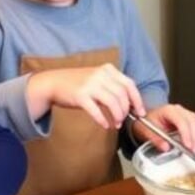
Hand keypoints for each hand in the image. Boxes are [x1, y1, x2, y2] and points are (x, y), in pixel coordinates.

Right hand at [28, 63, 145, 128]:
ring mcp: (90, 84)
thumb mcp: (98, 78)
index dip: (137, 100)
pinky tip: (104, 125)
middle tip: (123, 120)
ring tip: (115, 124)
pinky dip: (103, 120)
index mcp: (108, 69)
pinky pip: (97, 111)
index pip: (129, 84)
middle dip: (125, 111)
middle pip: (122, 95)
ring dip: (117, 116)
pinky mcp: (80, 96)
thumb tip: (131, 104)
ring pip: (112, 103)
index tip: (140, 112)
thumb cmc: (78, 83)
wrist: (54, 82)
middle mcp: (100, 75)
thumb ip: (113, 87)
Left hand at [133, 104, 194, 152]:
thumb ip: (155, 139)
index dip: (186, 134)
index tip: (187, 146)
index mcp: (168, 110)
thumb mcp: (145, 131)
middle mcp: (178, 110)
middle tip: (193, 151)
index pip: (181, 121)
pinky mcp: (190, 118)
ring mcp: (186, 113)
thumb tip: (166, 147)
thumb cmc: (147, 123)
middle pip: (193, 121)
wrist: (147, 119)